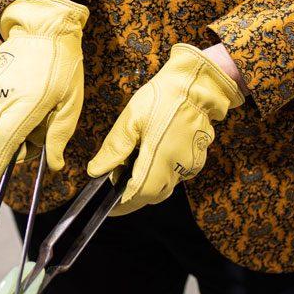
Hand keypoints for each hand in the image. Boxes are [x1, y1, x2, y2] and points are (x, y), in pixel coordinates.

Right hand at [0, 0, 87, 188]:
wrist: (43, 22)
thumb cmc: (63, 62)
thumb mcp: (70, 102)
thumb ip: (58, 136)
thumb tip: (52, 165)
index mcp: (23, 108)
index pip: (2, 148)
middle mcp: (2, 100)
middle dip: (8, 150)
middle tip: (24, 153)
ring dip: (12, 128)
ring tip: (37, 113)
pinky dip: (10, 111)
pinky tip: (30, 97)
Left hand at [87, 45, 243, 215]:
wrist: (197, 85)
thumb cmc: (162, 98)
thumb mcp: (131, 119)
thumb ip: (114, 149)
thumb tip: (96, 172)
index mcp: (159, 160)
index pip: (138, 195)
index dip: (123, 205)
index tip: (110, 208)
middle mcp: (178, 168)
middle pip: (152, 195)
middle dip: (134, 194)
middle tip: (118, 181)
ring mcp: (190, 165)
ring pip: (165, 187)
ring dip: (148, 183)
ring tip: (133, 164)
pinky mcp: (197, 159)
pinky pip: (176, 175)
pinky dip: (161, 173)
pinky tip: (153, 155)